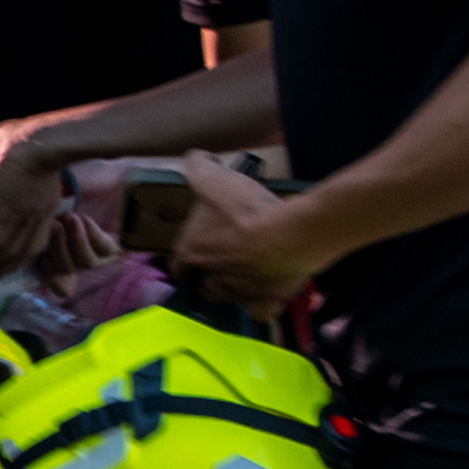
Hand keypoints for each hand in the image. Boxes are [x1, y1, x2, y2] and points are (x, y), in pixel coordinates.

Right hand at [0, 108, 105, 278]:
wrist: (40, 141)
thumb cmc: (27, 136)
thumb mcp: (3, 142)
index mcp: (44, 202)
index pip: (34, 235)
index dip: (18, 250)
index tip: (2, 259)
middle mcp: (39, 215)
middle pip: (22, 252)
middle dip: (1, 268)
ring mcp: (26, 218)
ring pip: (8, 254)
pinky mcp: (12, 217)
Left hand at [166, 151, 325, 318]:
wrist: (290, 233)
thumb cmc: (245, 209)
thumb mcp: (213, 178)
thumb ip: (197, 166)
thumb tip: (194, 159)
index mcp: (193, 254)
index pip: (177, 266)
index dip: (183, 261)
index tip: (191, 256)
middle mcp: (211, 280)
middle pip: (203, 285)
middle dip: (208, 276)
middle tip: (224, 261)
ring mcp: (239, 293)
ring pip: (230, 297)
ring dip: (234, 289)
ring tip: (247, 274)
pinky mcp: (266, 300)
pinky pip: (259, 310)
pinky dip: (261, 304)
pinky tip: (268, 295)